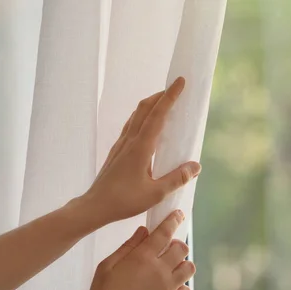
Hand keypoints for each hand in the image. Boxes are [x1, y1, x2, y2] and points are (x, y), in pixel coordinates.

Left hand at [81, 77, 200, 225]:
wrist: (95, 206)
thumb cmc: (125, 201)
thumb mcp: (156, 193)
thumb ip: (177, 178)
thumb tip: (196, 166)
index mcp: (141, 147)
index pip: (158, 115)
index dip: (170, 96)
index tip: (180, 81)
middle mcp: (130, 140)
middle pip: (144, 108)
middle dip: (160, 95)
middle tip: (175, 89)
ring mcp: (121, 144)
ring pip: (136, 115)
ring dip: (151, 105)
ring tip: (164, 103)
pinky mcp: (117, 151)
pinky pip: (131, 126)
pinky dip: (143, 117)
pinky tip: (147, 126)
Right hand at [85, 210, 195, 289]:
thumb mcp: (107, 266)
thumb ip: (128, 247)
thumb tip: (144, 231)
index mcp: (144, 257)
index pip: (165, 233)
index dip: (173, 221)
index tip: (178, 215)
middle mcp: (161, 269)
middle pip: (182, 248)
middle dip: (176, 244)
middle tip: (166, 249)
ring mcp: (169, 287)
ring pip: (189, 268)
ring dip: (182, 264)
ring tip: (170, 268)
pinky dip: (182, 286)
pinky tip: (171, 287)